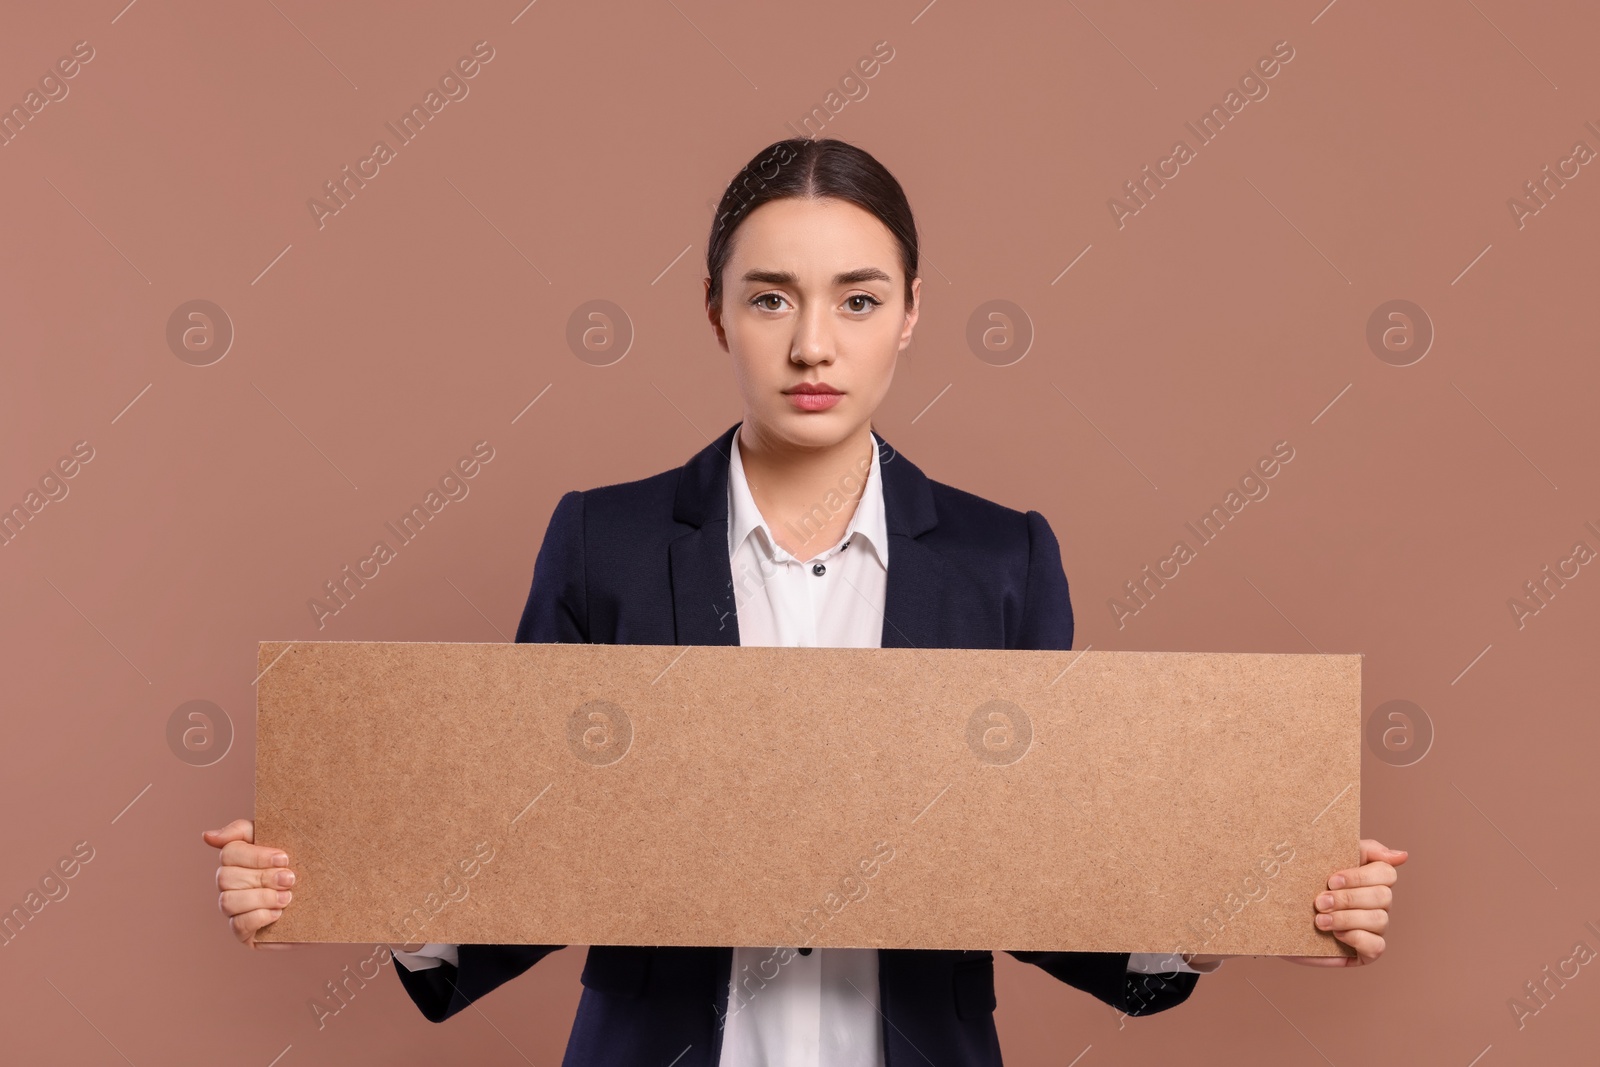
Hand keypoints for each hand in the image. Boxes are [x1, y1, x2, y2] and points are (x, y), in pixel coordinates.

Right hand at [203, 818, 297, 950]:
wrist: (326, 901)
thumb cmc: (301, 865)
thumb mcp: (281, 838)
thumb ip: (244, 831)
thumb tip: (207, 836)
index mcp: (237, 859)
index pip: (229, 852)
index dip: (256, 856)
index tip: (284, 858)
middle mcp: (230, 884)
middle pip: (226, 877)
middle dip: (262, 877)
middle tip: (290, 879)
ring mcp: (233, 909)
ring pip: (227, 901)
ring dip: (261, 897)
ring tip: (287, 897)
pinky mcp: (242, 933)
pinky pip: (238, 925)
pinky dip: (259, 917)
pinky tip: (278, 914)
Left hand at [1284, 838, 1407, 966]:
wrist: (1275, 919)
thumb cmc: (1300, 886)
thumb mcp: (1324, 860)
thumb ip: (1362, 851)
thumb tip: (1402, 855)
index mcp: (1369, 879)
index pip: (1387, 873)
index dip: (1360, 876)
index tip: (1331, 879)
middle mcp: (1376, 904)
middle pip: (1384, 896)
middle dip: (1348, 898)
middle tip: (1319, 901)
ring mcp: (1373, 929)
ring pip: (1380, 920)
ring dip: (1346, 918)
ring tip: (1319, 920)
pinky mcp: (1366, 952)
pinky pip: (1377, 947)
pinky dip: (1356, 938)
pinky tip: (1336, 935)